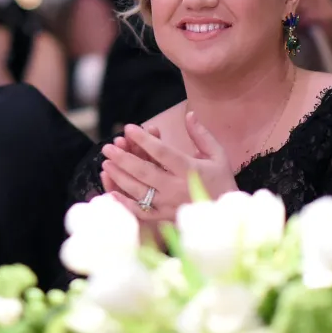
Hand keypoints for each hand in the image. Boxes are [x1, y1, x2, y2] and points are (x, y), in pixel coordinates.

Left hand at [100, 112, 236, 223]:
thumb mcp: (218, 155)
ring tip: (106, 164)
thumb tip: (189, 115)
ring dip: (120, 176)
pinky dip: (124, 203)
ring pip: (138, 190)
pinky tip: (111, 192)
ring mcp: (168, 204)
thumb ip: (201, 135)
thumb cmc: (221, 182)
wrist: (225, 217)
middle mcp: (176, 188)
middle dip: (123, 158)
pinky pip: (140, 212)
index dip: (144, 139)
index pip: (162, 152)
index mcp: (190, 169)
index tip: (128, 128)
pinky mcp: (164, 218)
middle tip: (107, 147)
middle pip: (144, 171)